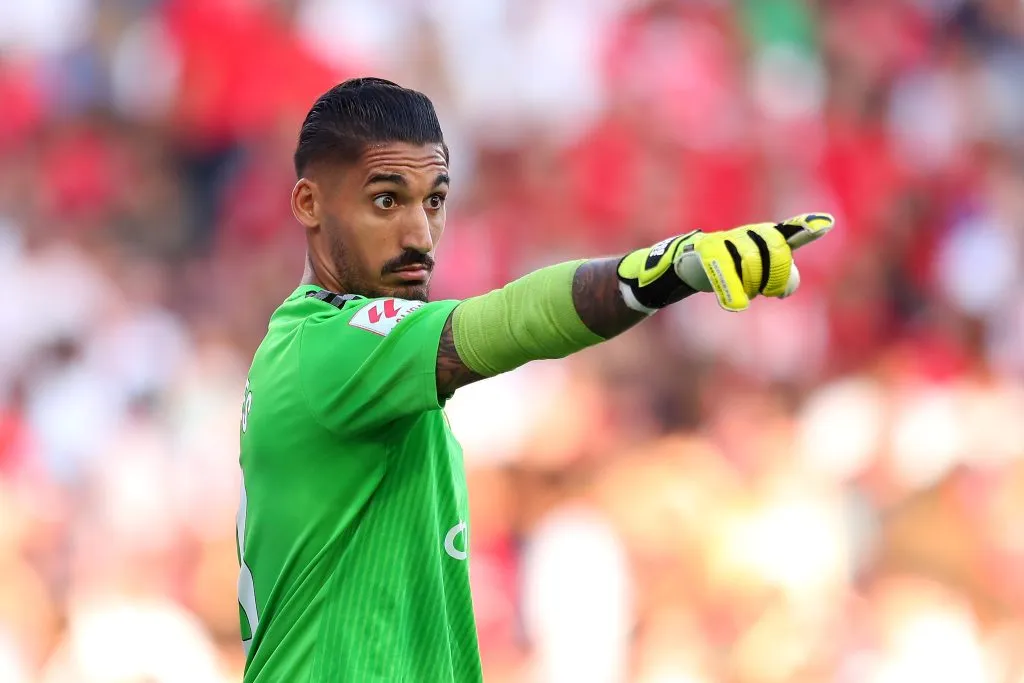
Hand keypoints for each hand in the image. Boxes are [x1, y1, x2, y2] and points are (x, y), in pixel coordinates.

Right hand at [616, 213, 834, 313]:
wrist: (670, 269)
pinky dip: (732, 292)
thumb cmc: (715, 273)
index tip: (827, 224)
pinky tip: (734, 306)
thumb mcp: (750, 278)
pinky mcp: (700, 254)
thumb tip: (788, 286)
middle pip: (773, 251)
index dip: (804, 229)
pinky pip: (723, 274)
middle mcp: (740, 236)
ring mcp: (719, 243)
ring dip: (751, 285)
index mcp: (755, 240)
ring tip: (740, 294)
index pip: (784, 235)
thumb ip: (778, 280)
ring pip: (750, 264)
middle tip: (773, 292)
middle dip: (777, 274)